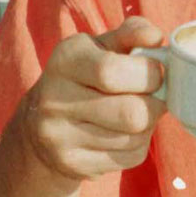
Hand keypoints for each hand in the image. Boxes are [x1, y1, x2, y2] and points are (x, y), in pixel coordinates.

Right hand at [19, 19, 167, 184]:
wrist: (40, 124)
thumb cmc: (85, 77)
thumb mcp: (102, 47)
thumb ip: (131, 34)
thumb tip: (155, 37)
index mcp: (64, 59)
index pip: (113, 71)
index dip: (148, 74)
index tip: (152, 72)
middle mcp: (53, 98)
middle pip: (131, 113)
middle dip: (154, 105)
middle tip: (150, 97)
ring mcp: (58, 135)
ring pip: (134, 137)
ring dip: (147, 126)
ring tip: (134, 114)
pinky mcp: (70, 163)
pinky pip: (129, 159)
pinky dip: (136, 146)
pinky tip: (121, 134)